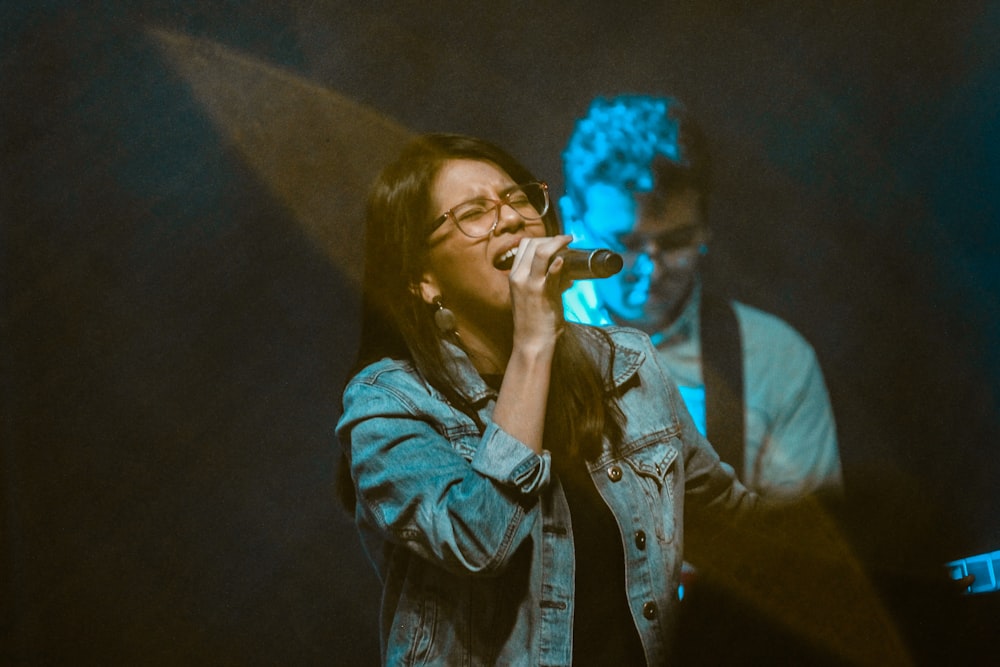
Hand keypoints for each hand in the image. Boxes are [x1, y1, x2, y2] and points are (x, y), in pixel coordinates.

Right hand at [507, 234, 572, 348]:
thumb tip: (565, 272)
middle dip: (551, 238)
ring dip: (557, 242)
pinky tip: (564, 259)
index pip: (524, 245)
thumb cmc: (535, 322)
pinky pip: (550, 271)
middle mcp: (519, 276)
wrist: (532, 343)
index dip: (542, 238)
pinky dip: (558, 262)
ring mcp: (529, 284)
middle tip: (565, 241)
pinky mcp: (542, 292)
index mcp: (515, 276)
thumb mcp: (536, 296)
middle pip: (532, 243)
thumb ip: (548, 281)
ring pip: (540, 251)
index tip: (556, 241)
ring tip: (569, 242)